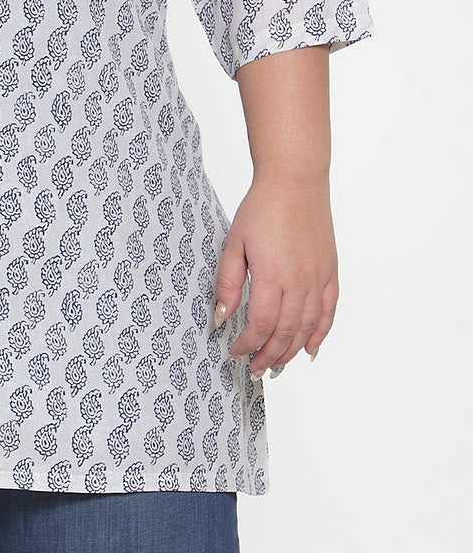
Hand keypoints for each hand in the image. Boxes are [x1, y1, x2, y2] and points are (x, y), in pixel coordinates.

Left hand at [214, 177, 338, 377]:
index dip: (247, 344)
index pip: (261, 324)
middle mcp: (300, 282)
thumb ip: (228, 283)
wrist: (294, 182)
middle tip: (254, 370)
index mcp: (273, 275)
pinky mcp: (330, 272)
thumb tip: (222, 317)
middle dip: (268, 356)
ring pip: (307, 328)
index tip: (234, 352)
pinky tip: (310, 350)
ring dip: (291, 352)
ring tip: (276, 366)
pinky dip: (320, 334)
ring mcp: (318, 278)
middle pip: (285, 333)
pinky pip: (329, 312)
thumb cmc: (262, 209)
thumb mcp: (234, 243)